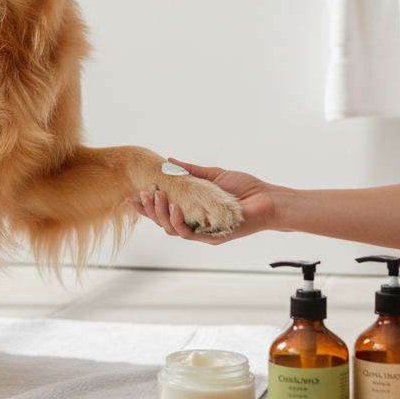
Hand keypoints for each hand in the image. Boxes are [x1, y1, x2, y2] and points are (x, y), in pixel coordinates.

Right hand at [127, 159, 281, 244]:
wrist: (267, 200)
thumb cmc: (245, 189)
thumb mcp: (213, 175)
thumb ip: (191, 171)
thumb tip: (169, 161)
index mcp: (193, 211)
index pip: (164, 210)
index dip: (146, 206)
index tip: (132, 196)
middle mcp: (195, 224)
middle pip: (163, 222)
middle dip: (149, 209)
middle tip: (144, 193)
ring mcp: (202, 233)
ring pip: (171, 229)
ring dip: (160, 214)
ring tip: (156, 197)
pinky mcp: (211, 237)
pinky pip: (188, 234)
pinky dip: (178, 221)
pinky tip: (174, 208)